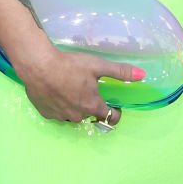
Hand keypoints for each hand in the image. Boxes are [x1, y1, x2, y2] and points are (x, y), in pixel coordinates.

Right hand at [17, 47, 144, 125]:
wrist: (39, 67)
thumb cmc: (70, 66)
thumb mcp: (98, 65)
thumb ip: (120, 72)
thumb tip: (143, 75)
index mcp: (92, 106)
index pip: (110, 117)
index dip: (115, 112)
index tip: (115, 104)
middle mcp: (78, 116)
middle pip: (91, 114)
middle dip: (92, 104)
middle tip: (89, 88)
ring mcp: (61, 117)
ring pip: (74, 114)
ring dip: (76, 105)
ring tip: (71, 88)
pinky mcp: (47, 114)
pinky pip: (59, 113)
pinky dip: (61, 105)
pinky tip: (57, 91)